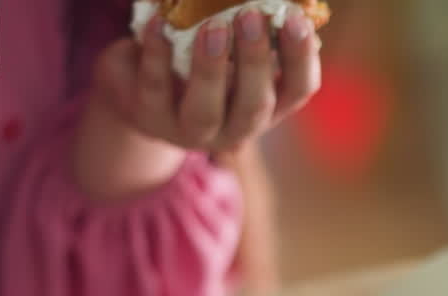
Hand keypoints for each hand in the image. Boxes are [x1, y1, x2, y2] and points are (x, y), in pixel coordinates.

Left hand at [91, 8, 322, 153]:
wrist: (145, 96)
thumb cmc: (204, 65)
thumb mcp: (233, 52)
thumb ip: (253, 31)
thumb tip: (286, 1)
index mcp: (266, 106)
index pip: (298, 90)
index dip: (301, 58)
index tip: (296, 19)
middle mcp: (235, 127)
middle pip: (255, 106)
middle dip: (255, 61)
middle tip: (252, 16)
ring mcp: (192, 130)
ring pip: (205, 111)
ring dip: (210, 68)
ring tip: (213, 26)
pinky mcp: (152, 118)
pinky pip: (155, 89)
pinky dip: (156, 55)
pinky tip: (158, 22)